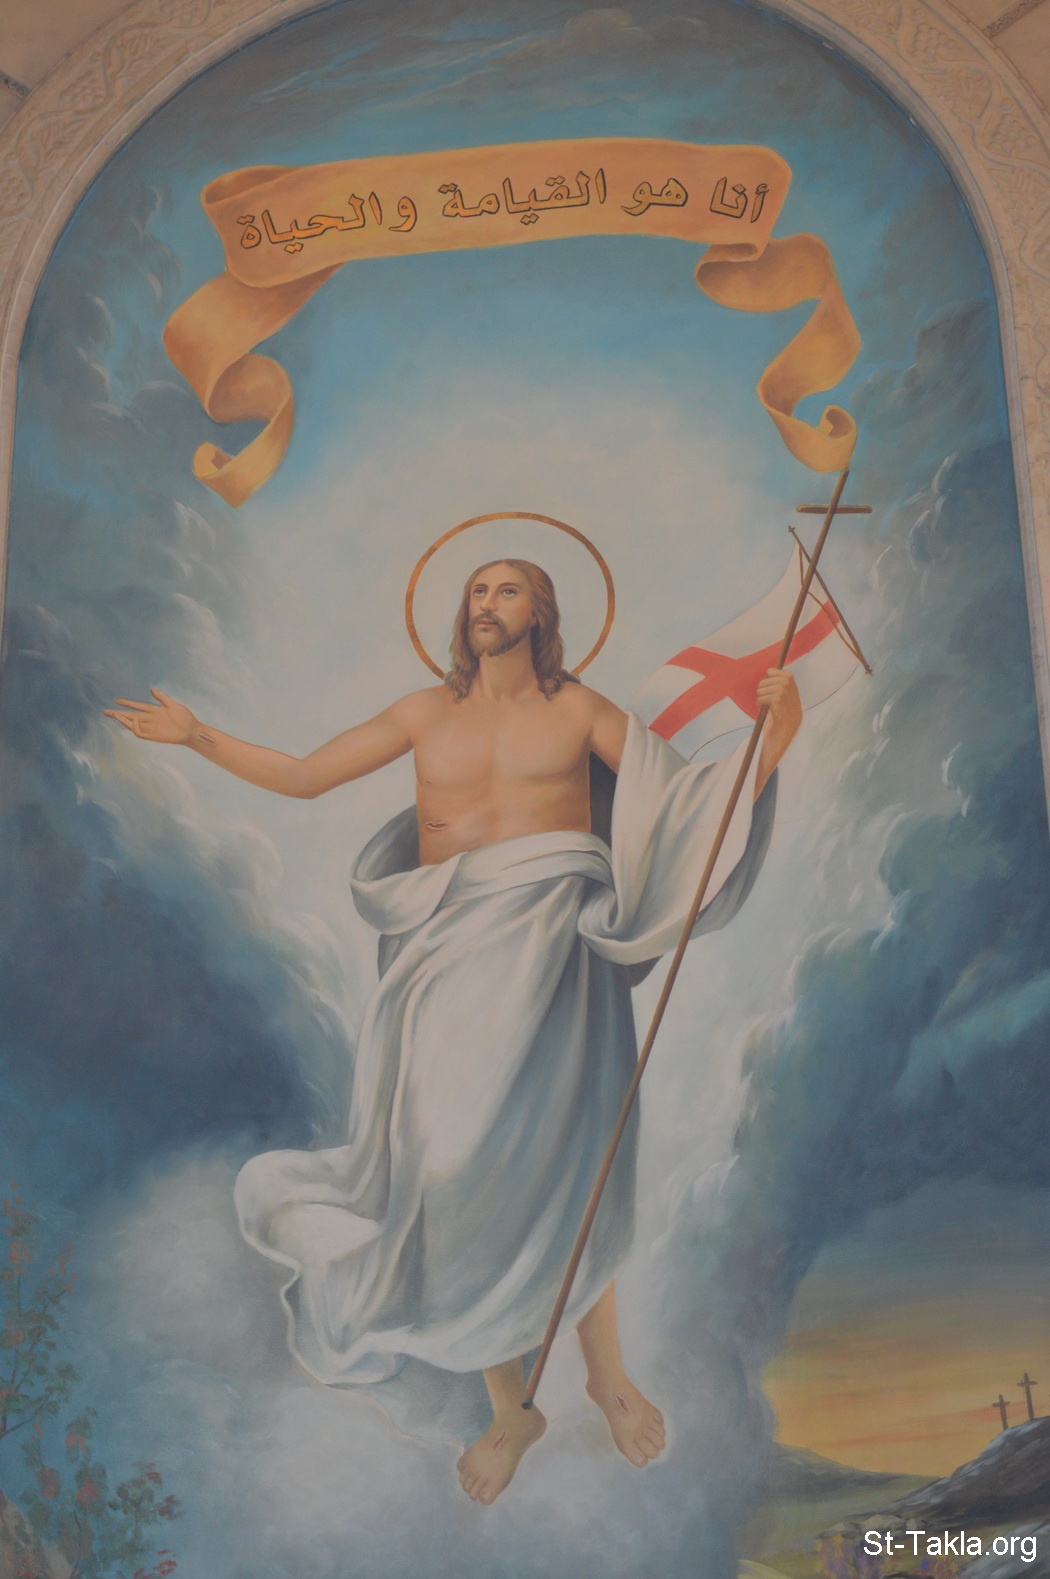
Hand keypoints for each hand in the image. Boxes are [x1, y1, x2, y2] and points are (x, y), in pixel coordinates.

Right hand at [104, 688, 197, 744]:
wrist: (192, 730)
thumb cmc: (186, 718)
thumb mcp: (173, 705)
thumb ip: (162, 698)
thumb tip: (151, 689)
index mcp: (155, 711)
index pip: (138, 706)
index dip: (128, 703)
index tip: (117, 700)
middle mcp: (151, 720)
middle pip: (132, 716)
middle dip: (119, 714)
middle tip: (106, 712)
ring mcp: (152, 728)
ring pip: (133, 724)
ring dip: (124, 720)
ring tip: (114, 715)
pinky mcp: (154, 736)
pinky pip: (140, 733)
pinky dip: (135, 728)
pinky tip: (134, 721)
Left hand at [755, 668, 801, 794]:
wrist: (770, 754)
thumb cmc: (769, 736)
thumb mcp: (774, 715)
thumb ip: (774, 698)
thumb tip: (767, 675)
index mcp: (795, 707)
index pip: (790, 679)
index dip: (778, 673)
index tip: (767, 673)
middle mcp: (796, 708)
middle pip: (785, 680)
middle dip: (769, 680)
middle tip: (760, 691)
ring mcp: (791, 712)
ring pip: (776, 688)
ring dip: (763, 692)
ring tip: (760, 703)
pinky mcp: (783, 716)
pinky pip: (772, 698)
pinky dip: (762, 700)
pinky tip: (760, 708)